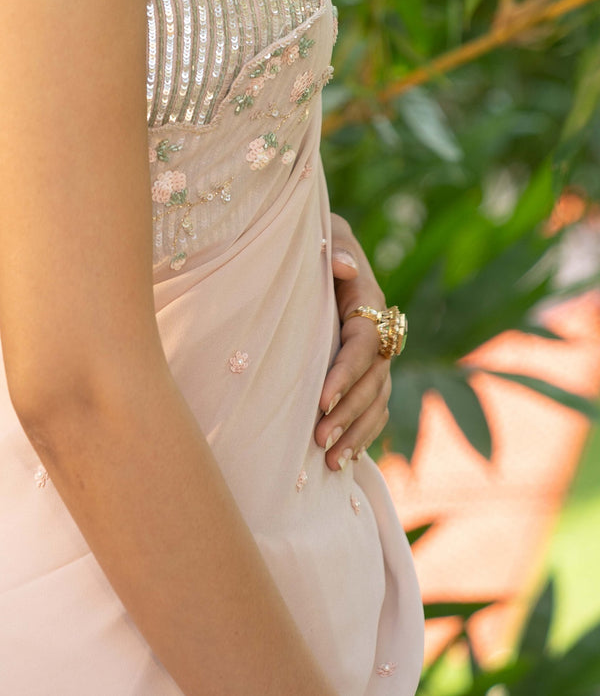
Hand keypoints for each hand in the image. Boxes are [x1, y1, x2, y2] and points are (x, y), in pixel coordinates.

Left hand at [314, 212, 391, 471]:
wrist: (321, 247)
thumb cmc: (316, 239)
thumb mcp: (325, 233)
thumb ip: (335, 247)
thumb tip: (344, 267)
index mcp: (368, 303)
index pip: (362, 345)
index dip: (345, 374)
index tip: (320, 399)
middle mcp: (379, 333)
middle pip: (372, 382)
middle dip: (348, 414)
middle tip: (318, 440)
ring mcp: (377, 357)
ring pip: (377, 402)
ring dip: (356, 433)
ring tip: (329, 462)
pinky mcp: (368, 373)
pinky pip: (374, 409)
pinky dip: (362, 434)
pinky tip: (343, 460)